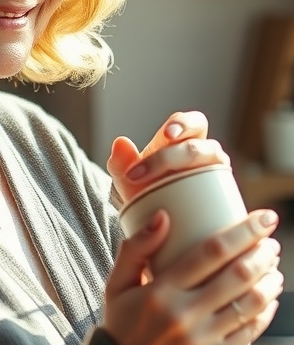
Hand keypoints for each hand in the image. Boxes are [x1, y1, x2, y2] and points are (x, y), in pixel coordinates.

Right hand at [103, 207, 281, 344]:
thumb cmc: (123, 330)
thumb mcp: (116, 287)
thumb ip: (135, 249)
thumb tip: (163, 215)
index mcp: (159, 292)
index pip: (211, 251)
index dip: (243, 231)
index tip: (263, 218)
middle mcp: (183, 316)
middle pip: (238, 274)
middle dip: (262, 253)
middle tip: (271, 241)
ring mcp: (202, 343)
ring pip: (250, 303)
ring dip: (269, 281)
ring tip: (273, 268)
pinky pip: (250, 332)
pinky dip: (265, 311)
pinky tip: (268, 298)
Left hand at [107, 110, 229, 206]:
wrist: (154, 221)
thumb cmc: (144, 191)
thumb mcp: (127, 179)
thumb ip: (120, 163)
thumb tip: (120, 142)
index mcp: (185, 139)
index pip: (192, 122)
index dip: (183, 124)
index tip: (167, 135)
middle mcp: (205, 153)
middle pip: (201, 146)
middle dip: (182, 153)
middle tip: (163, 170)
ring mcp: (216, 174)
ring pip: (214, 167)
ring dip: (194, 175)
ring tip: (167, 191)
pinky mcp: (223, 196)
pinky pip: (224, 194)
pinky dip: (214, 198)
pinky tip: (200, 207)